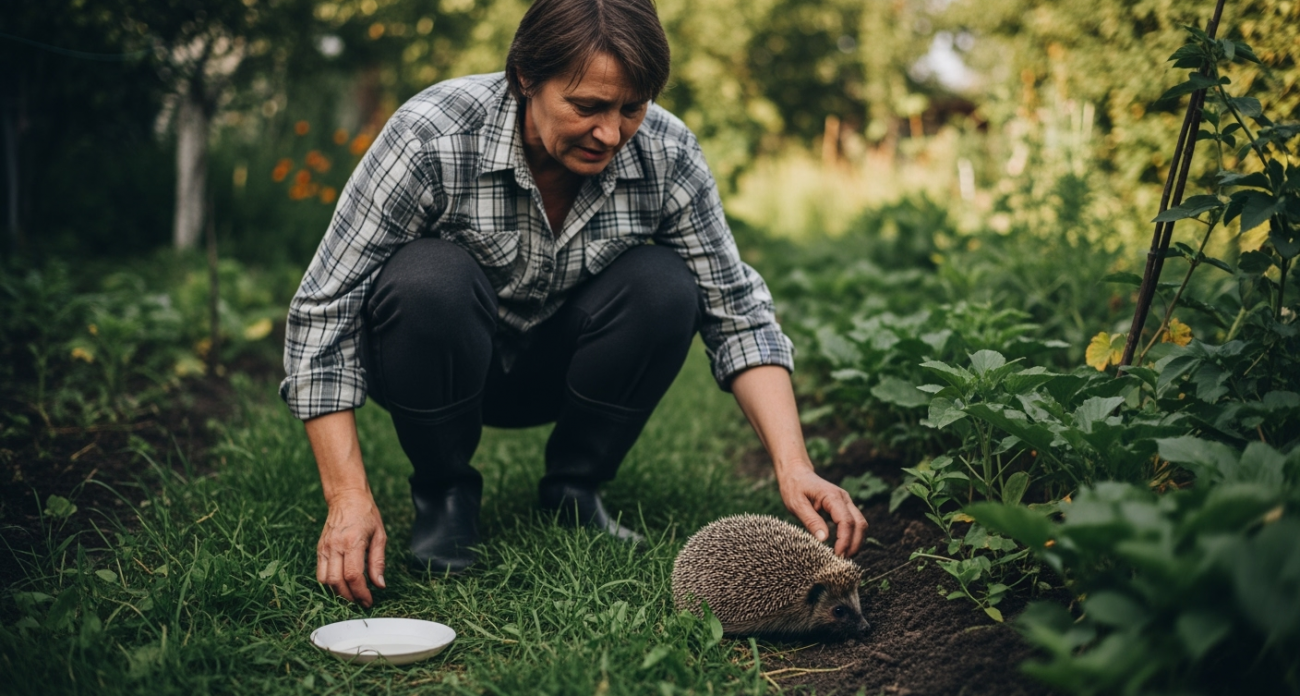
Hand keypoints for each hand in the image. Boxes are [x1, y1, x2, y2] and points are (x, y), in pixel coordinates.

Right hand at [316, 490, 387, 606]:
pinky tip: (342, 584)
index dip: (361, 592)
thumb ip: (378, 562)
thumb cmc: (367, 515)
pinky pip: (320, 573)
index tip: (369, 601)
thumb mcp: (380, 536)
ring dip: (338, 593)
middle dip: (349, 597)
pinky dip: (329, 583)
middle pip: (336, 582)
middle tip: (361, 601)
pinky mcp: (319, 549)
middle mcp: (335, 546)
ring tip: (352, 595)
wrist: (347, 498)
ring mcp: (324, 548)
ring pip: (325, 580)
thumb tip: (380, 585)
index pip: (353, 576)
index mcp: (352, 542)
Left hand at [777, 468, 867, 557]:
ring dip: (855, 541)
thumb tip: (824, 539)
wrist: (796, 473)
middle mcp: (844, 498)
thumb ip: (811, 521)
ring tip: (843, 557)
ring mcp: (846, 502)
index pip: (846, 521)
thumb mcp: (796, 504)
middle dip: (854, 544)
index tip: (837, 555)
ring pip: (860, 524)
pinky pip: (855, 523)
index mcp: (832, 496)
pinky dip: (852, 536)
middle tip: (842, 561)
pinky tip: (843, 547)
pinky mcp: (844, 507)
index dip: (844, 540)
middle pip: (860, 524)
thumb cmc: (794, 487)